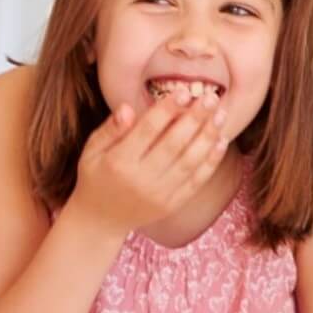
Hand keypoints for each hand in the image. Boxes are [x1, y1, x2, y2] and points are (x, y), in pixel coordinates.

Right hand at [66, 87, 229, 238]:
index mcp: (119, 162)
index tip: (184, 91)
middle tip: (211, 97)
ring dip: (208, 136)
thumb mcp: (91, 150)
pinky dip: (211, 161)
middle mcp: (142, 180)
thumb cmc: (95, 177)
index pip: (148, 130)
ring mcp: (160, 195)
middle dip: (195, 118)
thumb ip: (110, 129)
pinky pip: (197, 181)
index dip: (168, 109)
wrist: (100, 221)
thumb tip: (128, 107)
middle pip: (174, 144)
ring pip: (190, 162)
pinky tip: (221, 142)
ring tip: (221, 114)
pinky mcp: (172, 204)